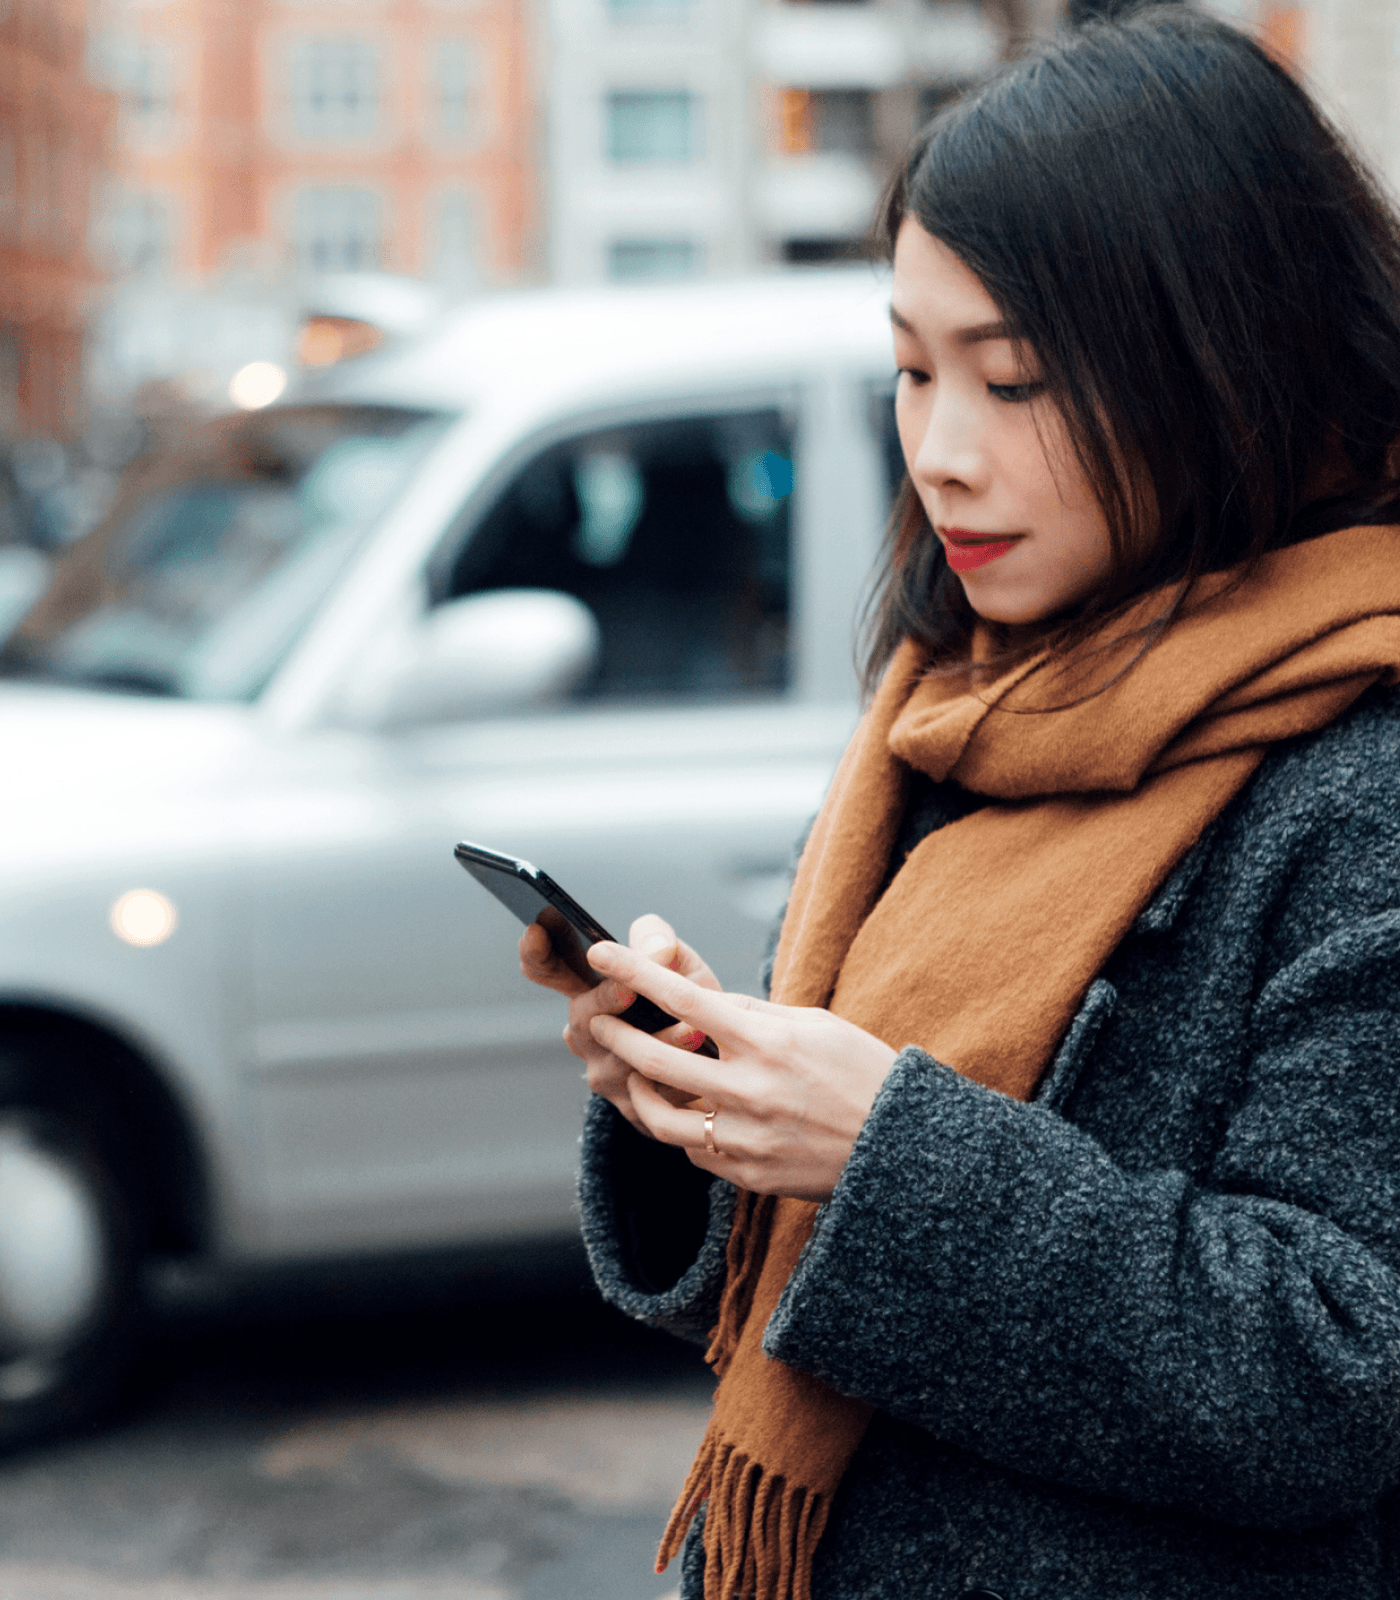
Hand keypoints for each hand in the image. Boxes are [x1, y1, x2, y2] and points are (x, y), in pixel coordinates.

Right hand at [519, 914, 720, 1133]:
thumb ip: (662, 943)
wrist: (723, 1067)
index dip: (536, 952)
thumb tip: (657, 950)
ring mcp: (605, 1074)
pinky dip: (680, 1079)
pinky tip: (704, 1068)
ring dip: (658, 1042)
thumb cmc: (694, 1006)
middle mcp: (588, 1034)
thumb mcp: (680, 966)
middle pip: (581, 1016)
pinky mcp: (632, 1110)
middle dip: (604, 1000)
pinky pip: (650, 1095)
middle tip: (628, 989)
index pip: (548, 970)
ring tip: (692, 1030)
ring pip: (617, 1059)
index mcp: (590, 991)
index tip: (535, 929)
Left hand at [585, 942, 897, 1201]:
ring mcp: (745, 1136)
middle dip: (618, 1035)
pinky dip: (686, 1130)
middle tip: (599, 1020)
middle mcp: (749, 1089)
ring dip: (638, 1091)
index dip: (634, 972)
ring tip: (632, 1076)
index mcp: (767, 1040)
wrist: (902, 1149)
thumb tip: (702, 1004)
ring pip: (660, 1117)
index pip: (683, 997)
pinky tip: (692, 1116)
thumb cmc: (861, 1072)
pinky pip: (695, 1150)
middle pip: (655, 1059)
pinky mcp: (747, 1174)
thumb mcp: (813, 1025)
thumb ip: (752, 1015)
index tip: (600, 952)